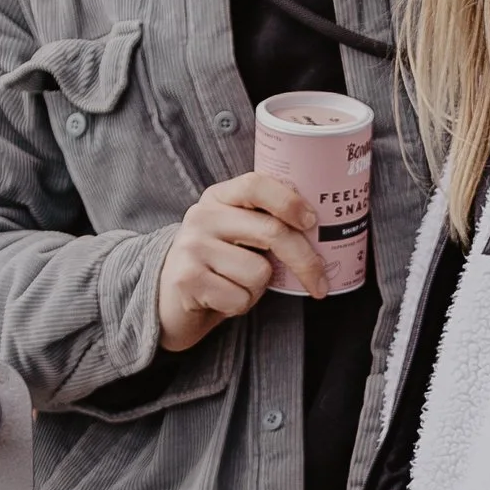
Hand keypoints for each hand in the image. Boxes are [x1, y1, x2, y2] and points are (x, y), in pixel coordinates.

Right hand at [155, 172, 326, 349]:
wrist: (169, 299)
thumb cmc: (217, 265)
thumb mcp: (236, 233)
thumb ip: (264, 223)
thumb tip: (320, 234)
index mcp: (219, 197)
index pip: (256, 185)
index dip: (289, 201)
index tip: (312, 222)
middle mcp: (202, 216)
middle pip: (271, 231)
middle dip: (305, 260)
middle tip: (320, 282)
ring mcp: (192, 247)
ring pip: (259, 272)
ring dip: (258, 289)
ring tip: (237, 285)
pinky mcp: (188, 279)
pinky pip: (241, 297)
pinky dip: (241, 305)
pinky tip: (222, 298)